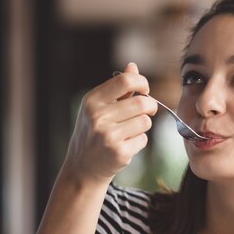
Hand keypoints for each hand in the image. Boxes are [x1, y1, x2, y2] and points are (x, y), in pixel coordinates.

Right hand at [63, 62, 157, 183]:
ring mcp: (108, 135)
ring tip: (130, 131)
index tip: (145, 90)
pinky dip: (139, 141)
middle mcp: (98, 116)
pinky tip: (125, 145)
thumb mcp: (97, 107)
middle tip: (148, 110)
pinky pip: (143, 139)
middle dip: (150, 106)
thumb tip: (132, 66)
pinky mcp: (119, 152)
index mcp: (92, 100)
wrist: (82, 167)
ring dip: (143, 125)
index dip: (142, 83)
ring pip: (145, 121)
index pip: (125, 81)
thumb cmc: (93, 133)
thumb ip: (117, 88)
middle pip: (142, 102)